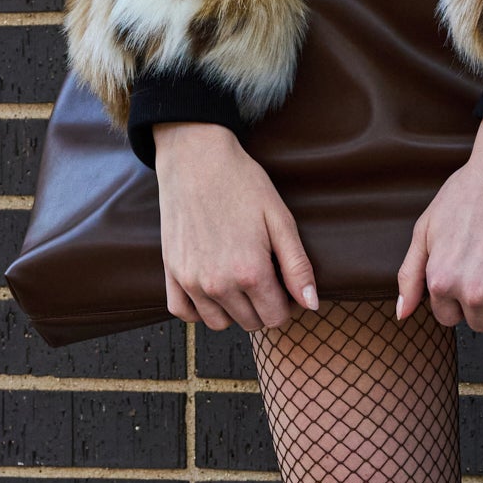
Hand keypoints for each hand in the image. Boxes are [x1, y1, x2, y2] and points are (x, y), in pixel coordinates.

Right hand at [153, 122, 316, 333]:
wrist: (195, 158)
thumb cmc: (243, 184)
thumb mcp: (280, 220)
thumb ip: (297, 266)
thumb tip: (312, 305)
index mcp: (250, 273)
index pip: (276, 317)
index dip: (287, 302)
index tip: (284, 281)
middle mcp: (218, 285)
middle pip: (250, 322)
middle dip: (263, 305)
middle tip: (263, 273)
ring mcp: (191, 281)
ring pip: (219, 323)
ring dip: (233, 309)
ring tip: (239, 278)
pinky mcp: (171, 273)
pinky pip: (185, 313)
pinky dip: (199, 308)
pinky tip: (212, 288)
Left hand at [396, 120, 482, 332]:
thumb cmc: (463, 195)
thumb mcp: (424, 230)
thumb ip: (409, 275)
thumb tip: (402, 313)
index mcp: (441, 281)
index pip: (448, 318)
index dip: (456, 299)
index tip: (466, 276)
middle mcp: (471, 291)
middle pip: (478, 324)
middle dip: (481, 305)